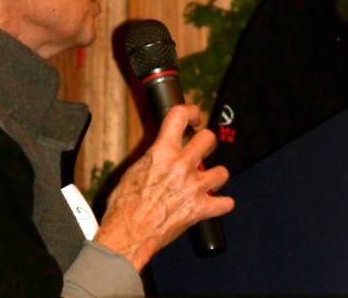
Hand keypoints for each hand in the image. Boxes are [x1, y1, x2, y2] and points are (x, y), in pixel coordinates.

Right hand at [93, 103, 233, 270]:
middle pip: (208, 139)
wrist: (127, 236)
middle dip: (207, 142)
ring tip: (209, 179)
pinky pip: (224, 204)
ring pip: (222, 171)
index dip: (190, 111)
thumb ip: (152, 159)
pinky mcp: (199, 209)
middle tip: (203, 148)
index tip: (194, 117)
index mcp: (162, 153)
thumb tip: (159, 154)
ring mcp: (193, 187)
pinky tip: (216, 204)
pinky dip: (221, 205)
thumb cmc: (123, 208)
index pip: (179, 116)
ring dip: (216, 175)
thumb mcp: (132, 173)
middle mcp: (181, 166)